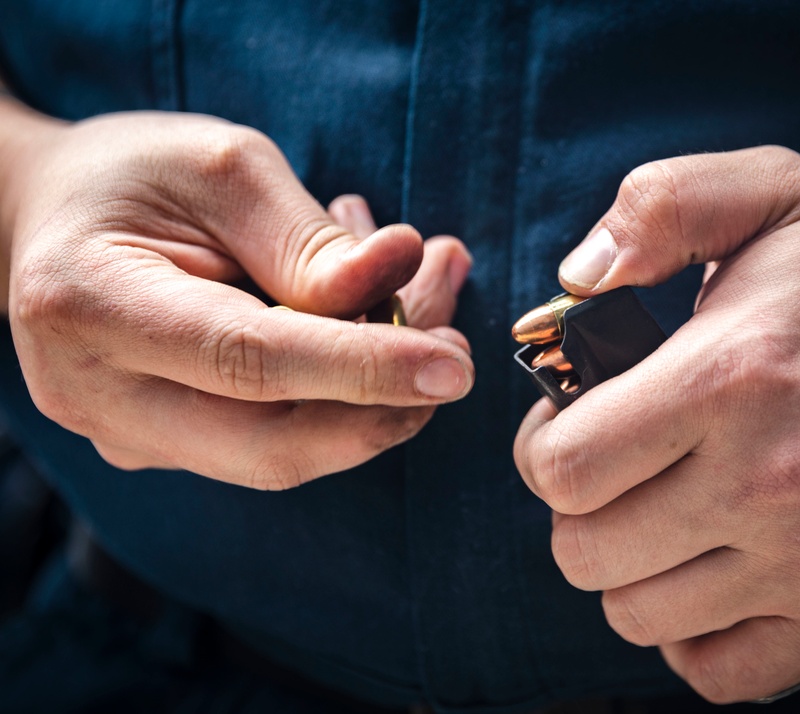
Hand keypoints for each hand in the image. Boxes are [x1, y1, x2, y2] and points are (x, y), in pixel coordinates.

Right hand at [4, 111, 473, 487]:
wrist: (55, 219)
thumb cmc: (133, 176)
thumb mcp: (223, 169)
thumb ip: (307, 239)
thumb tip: (397, 275)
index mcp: (92, 304)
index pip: (247, 360)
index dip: (361, 369)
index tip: (453, 367)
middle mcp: (98, 394)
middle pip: (273, 443)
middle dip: (385, 405)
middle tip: (456, 345)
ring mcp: (129, 435)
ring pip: (286, 449)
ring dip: (375, 393)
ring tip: (422, 300)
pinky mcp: (165, 446)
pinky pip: (274, 438)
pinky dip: (339, 393)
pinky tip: (368, 322)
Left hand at [514, 146, 799, 700]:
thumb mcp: (761, 193)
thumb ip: (656, 207)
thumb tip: (575, 277)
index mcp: (728, 379)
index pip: (562, 467)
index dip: (540, 448)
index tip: (569, 424)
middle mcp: (771, 482)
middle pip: (584, 552)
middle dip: (576, 509)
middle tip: (612, 469)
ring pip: (636, 614)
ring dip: (626, 566)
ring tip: (657, 511)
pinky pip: (716, 671)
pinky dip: (688, 632)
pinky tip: (701, 568)